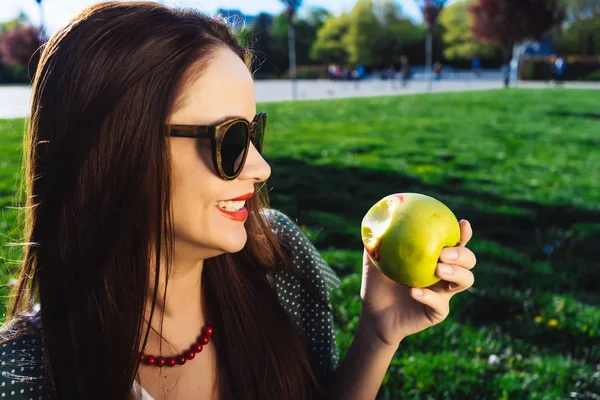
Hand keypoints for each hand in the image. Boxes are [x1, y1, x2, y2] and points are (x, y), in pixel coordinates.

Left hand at [359, 220, 476, 346]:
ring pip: (466, 280)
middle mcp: (444, 274)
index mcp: (434, 258)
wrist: (373, 314)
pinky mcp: (437, 312)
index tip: (462, 224)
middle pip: (469, 260)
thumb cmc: (376, 283)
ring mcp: (443, 293)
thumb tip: (377, 215)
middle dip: (462, 254)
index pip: (455, 243)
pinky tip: (414, 291)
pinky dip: (429, 296)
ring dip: (456, 272)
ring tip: (438, 269)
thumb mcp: (374, 259)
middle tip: (443, 253)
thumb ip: (378, 239)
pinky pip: (439, 304)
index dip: (463, 234)